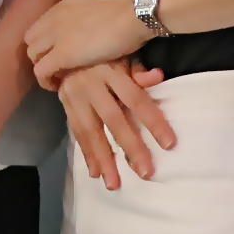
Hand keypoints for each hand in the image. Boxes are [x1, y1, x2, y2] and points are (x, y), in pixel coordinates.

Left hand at [25, 0, 153, 87]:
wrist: (133, 14)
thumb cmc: (127, 6)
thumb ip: (90, 1)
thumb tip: (93, 2)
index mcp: (65, 4)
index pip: (42, 24)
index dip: (48, 40)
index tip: (60, 50)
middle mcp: (54, 18)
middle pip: (32, 39)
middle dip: (41, 53)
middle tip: (57, 65)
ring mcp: (55, 37)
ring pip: (33, 55)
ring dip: (43, 67)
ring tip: (58, 77)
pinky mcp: (61, 56)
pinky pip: (41, 71)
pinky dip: (46, 80)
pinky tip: (58, 86)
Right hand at [57, 61, 171, 189]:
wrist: (65, 49)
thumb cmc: (104, 53)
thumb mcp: (122, 55)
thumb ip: (138, 70)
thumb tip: (159, 77)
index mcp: (111, 70)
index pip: (136, 99)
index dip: (153, 121)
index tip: (169, 144)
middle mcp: (91, 85)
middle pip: (114, 120)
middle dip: (130, 148)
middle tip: (145, 172)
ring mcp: (75, 97)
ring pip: (92, 132)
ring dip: (103, 159)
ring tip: (114, 183)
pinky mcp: (65, 106)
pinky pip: (77, 133)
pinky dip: (86, 154)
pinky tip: (95, 173)